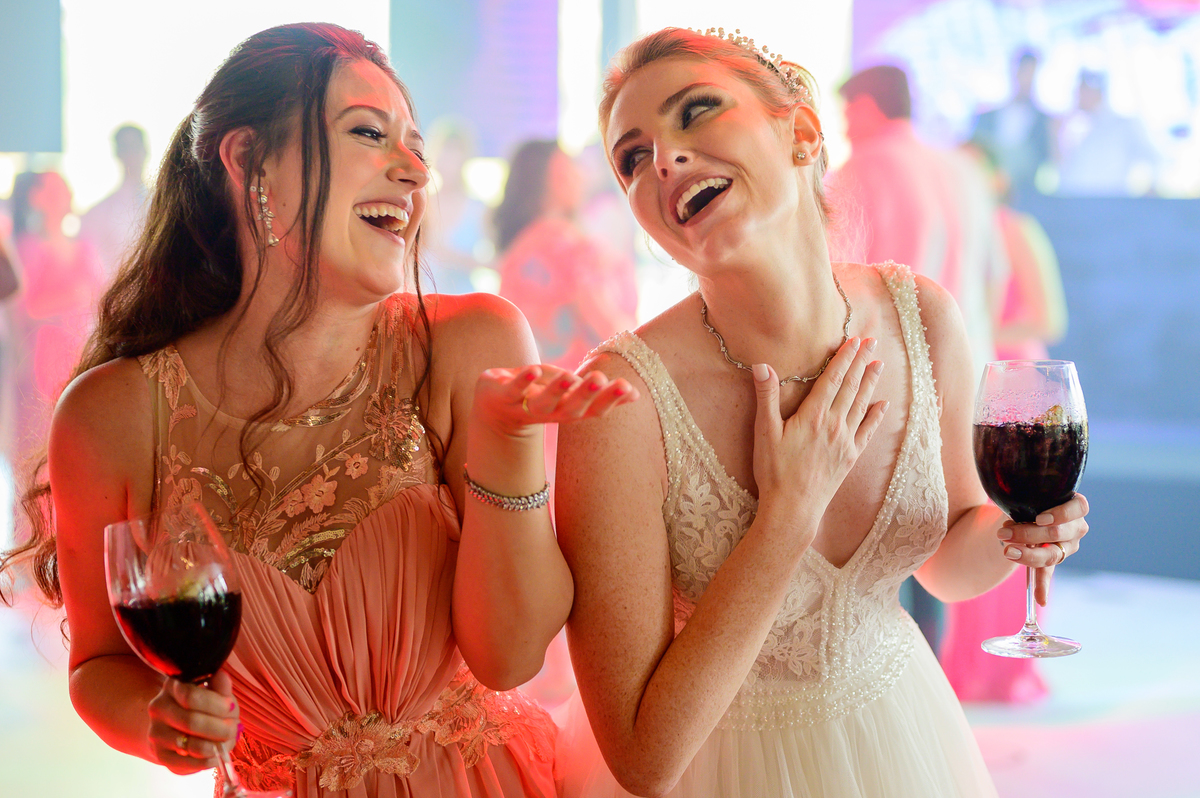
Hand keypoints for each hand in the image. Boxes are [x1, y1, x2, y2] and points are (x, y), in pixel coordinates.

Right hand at [147, 670, 239, 774]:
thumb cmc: (202, 707)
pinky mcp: (160, 755)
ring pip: (191, 745)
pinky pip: (188, 763)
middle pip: (192, 722)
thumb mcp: (214, 692)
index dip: (216, 704)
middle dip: (220, 728)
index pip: (192, 696)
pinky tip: (215, 755)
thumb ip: (220, 686)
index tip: (231, 707)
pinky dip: (207, 760)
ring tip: (225, 742)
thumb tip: (221, 676)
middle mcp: (159, 708)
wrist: (177, 727)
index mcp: (172, 686)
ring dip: (216, 745)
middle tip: (232, 729)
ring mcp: (156, 733)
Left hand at [473, 363, 639, 438]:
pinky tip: (533, 369)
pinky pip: (514, 389)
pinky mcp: (505, 395)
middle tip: (603, 379)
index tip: (629, 389)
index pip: (593, 410)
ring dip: (556, 390)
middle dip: (587, 395)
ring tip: (569, 377)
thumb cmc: (539, 394)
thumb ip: (599, 394)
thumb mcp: (570, 393)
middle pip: (571, 409)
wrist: (493, 406)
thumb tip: (637, 395)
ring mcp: (525, 406)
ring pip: (543, 403)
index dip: (611, 401)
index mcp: (569, 411)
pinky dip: (523, 380)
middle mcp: (550, 413)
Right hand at [752, 337, 887, 526]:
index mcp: (813, 416)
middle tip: (871, 342)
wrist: (793, 508)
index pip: (832, 379)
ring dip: (871, 382)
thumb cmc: (774, 471)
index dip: (844, 358)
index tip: (854, 340)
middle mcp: (834, 425)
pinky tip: (883, 404)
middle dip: (861, 362)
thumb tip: (761, 366)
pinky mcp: (850, 456)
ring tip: (879, 364)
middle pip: (851, 387)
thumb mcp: (764, 433)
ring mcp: (845, 441)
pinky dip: (876, 415)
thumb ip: (766, 397)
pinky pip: (867, 431)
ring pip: (862, 404)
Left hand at [998, 492, 1089, 605]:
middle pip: (1057, 534)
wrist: (1022, 510)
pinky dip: (1042, 586)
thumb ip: (1027, 505)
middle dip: (1028, 534)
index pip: (1079, 508)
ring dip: (1027, 555)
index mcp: (1074, 507)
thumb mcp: (1030, 498)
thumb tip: (1010, 517)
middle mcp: (1075, 528)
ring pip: (1051, 555)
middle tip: (1003, 532)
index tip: (1039, 519)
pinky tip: (1040, 600)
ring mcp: (1067, 546)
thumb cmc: (1030, 499)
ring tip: (1007, 550)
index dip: (1060, 514)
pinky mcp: (1053, 560)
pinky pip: (1047, 573)